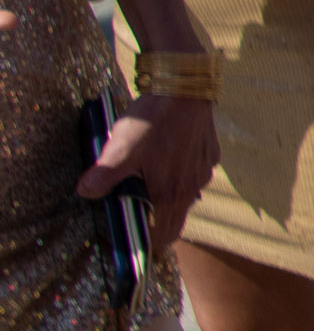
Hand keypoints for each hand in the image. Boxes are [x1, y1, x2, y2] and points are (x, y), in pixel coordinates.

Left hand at [80, 92, 217, 249]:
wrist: (184, 89)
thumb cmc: (152, 120)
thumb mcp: (120, 148)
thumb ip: (103, 175)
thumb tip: (85, 192)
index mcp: (169, 193)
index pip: (164, 235)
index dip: (148, 241)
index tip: (133, 236)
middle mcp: (191, 187)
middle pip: (176, 219)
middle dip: (157, 221)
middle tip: (137, 209)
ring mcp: (204, 170)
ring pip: (186, 195)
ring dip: (169, 194)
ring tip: (149, 175)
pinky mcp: (211, 153)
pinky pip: (196, 172)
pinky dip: (182, 172)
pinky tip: (168, 153)